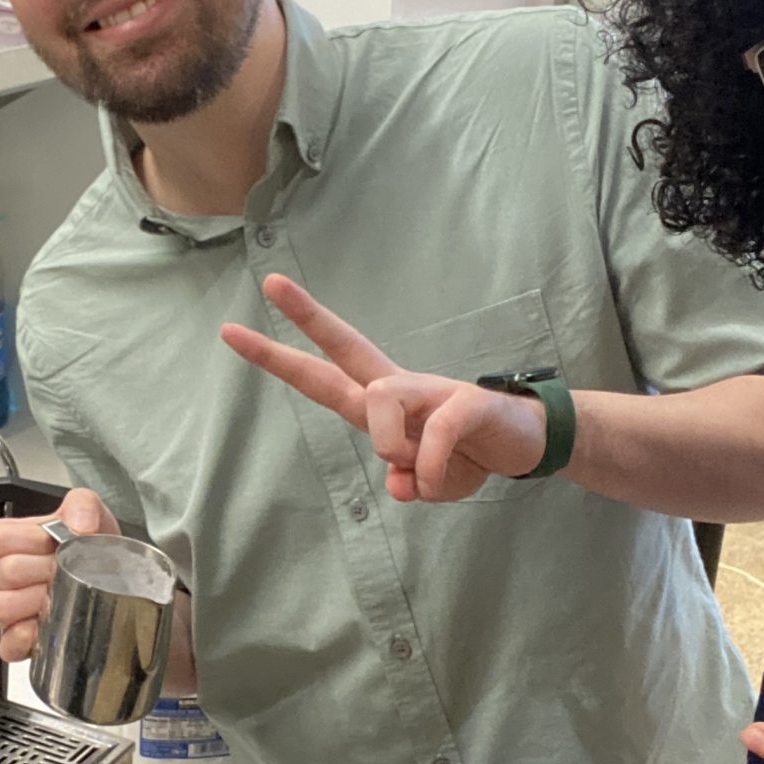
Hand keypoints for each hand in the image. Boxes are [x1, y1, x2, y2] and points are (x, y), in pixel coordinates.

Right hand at [0, 488, 116, 662]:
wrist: (111, 577)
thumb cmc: (89, 547)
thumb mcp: (89, 514)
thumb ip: (82, 504)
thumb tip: (80, 523)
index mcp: (6, 542)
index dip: (28, 541)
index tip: (53, 544)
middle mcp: (0, 576)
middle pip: (3, 574)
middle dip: (41, 572)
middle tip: (65, 572)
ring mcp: (6, 609)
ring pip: (0, 609)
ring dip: (36, 604)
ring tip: (60, 597)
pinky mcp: (17, 640)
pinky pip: (8, 645)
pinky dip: (27, 638)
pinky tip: (47, 627)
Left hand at [219, 276, 546, 500]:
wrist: (529, 444)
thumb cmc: (467, 454)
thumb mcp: (429, 482)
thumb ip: (406, 481)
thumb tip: (398, 482)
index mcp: (382, 404)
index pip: (323, 374)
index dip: (279, 358)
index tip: (233, 332)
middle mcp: (401, 388)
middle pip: (346, 347)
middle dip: (307, 318)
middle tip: (271, 281)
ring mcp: (433, 389)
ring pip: (381, 398)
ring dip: (392, 445)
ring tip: (420, 475)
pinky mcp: (467, 403)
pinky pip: (433, 433)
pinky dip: (432, 467)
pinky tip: (443, 480)